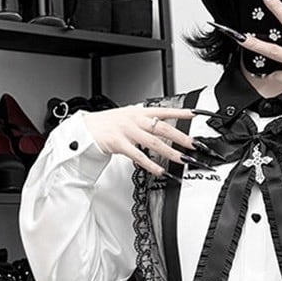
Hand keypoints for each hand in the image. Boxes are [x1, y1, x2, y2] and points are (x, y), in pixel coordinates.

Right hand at [81, 105, 218, 178]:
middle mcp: (135, 120)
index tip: (194, 114)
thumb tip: (162, 127)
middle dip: (180, 137)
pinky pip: (139, 156)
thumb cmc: (108, 124)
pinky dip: (151, 164)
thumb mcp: (128, 117)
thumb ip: (145, 121)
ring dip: (171, 152)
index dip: (180, 112)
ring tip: (182, 160)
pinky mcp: (120, 144)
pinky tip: (160, 170)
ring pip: (154, 142)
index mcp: (139, 112)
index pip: (163, 110)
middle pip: (162, 128)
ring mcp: (127, 131)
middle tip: (193, 144)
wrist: (87, 129)